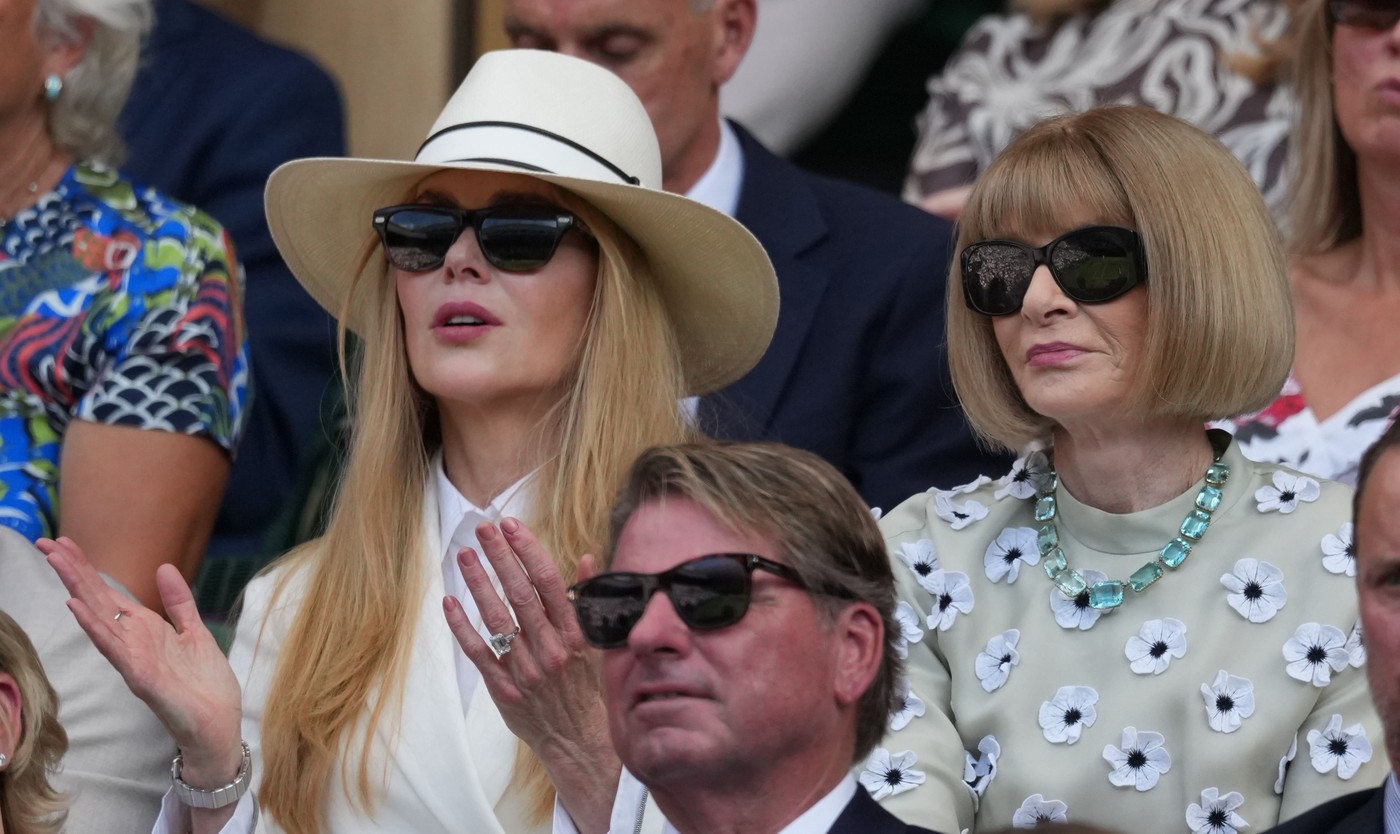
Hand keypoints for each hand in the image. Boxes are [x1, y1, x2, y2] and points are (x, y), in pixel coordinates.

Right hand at [40, 536, 243, 783]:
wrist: (218, 725)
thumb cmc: (205, 686)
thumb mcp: (196, 633)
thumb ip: (179, 603)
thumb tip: (164, 567)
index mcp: (145, 630)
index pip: (109, 594)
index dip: (87, 569)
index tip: (64, 543)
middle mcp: (133, 641)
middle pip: (97, 599)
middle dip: (73, 570)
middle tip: (46, 541)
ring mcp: (132, 658)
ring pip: (98, 617)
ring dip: (77, 588)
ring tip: (55, 561)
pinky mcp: (140, 675)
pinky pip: (113, 647)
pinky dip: (94, 625)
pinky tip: (76, 606)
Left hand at [443, 518, 617, 832]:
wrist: (579, 741)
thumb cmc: (588, 688)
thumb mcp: (598, 643)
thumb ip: (588, 600)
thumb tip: (587, 557)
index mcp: (574, 635)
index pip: (549, 583)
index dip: (529, 551)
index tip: (512, 526)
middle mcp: (549, 649)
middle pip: (519, 594)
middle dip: (500, 557)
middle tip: (483, 528)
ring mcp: (524, 669)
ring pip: (496, 619)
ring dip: (478, 583)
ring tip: (465, 555)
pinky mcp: (503, 688)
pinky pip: (478, 653)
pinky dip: (462, 627)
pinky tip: (450, 602)